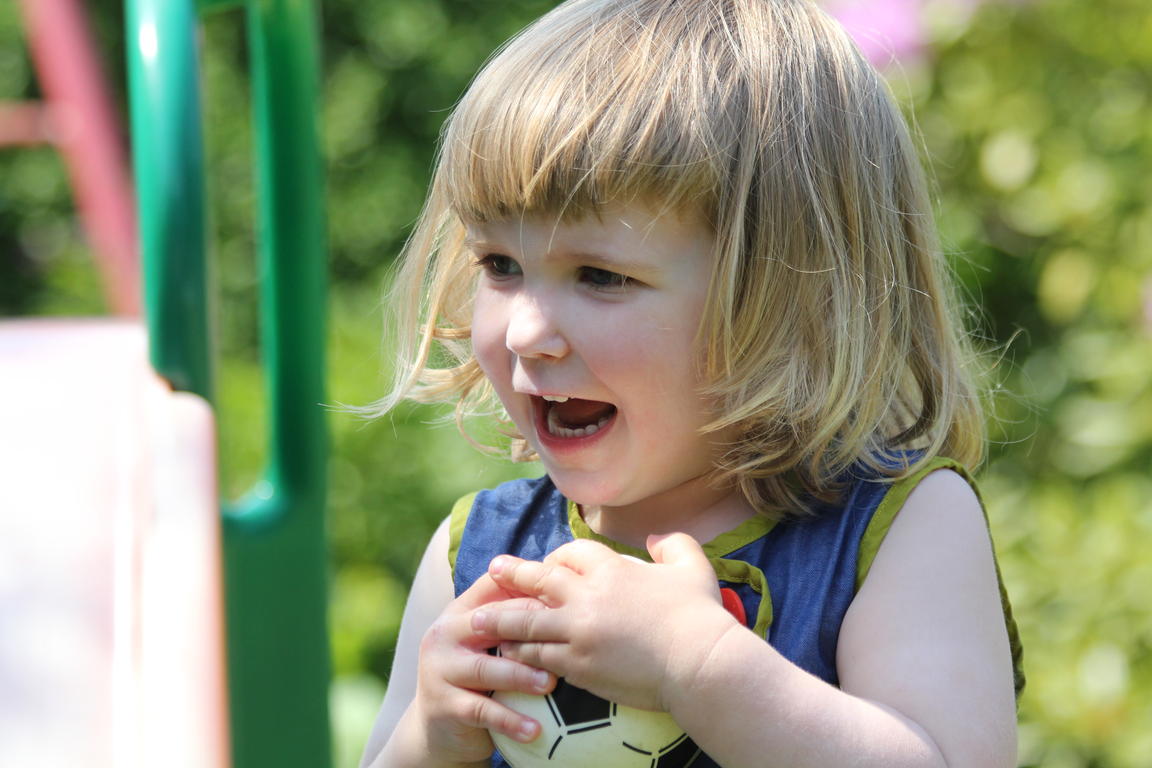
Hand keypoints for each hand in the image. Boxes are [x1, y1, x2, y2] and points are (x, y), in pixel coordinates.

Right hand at [410, 573, 556, 764]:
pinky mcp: (443, 705)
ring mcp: (440, 669)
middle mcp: (446, 634)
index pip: (494, 586)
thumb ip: (513, 621)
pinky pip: (481, 711)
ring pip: (485, 668)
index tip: (564, 599)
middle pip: (491, 623)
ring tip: (550, 684)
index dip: (529, 588)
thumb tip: (567, 597)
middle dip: (530, 630)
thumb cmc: (476, 676)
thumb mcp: (486, 643)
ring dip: (521, 676)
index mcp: (460, 611)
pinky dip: (510, 721)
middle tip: (565, 640)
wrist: (436, 725)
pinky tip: (535, 730)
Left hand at [473, 534, 738, 711]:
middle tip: (492, 570)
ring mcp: (578, 632)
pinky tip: (508, 655)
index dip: (558, 556)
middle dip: (512, 574)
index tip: (549, 563)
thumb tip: (656, 537)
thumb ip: (673, 543)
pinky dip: (521, 654)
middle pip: (538, 581)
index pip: (571, 553)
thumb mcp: (692, 566)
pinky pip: (539, 656)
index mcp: (610, 568)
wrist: (699, 664)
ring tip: (477, 620)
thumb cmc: (699, 615)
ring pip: (528, 622)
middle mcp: (586, 597)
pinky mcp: (577, 665)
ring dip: (501, 619)